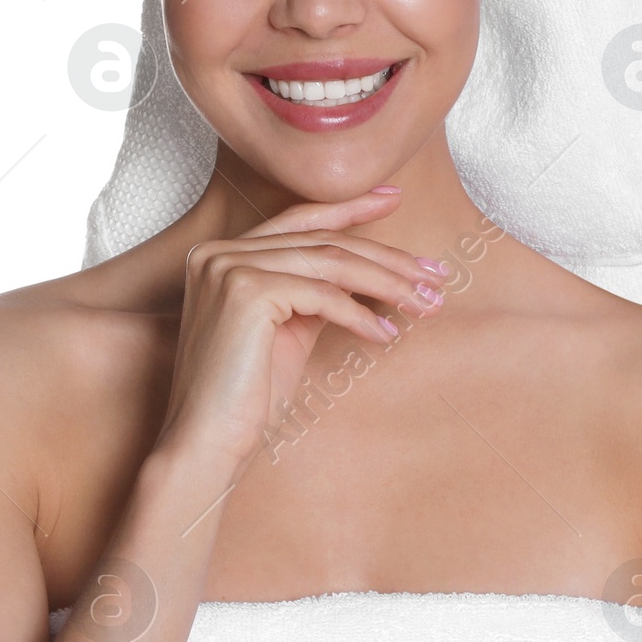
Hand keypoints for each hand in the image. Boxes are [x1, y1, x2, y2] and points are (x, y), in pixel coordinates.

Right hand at [160, 188, 448, 473]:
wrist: (206, 442)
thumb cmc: (246, 397)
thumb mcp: (288, 330)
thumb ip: (314, 293)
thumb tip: (367, 274)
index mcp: (222, 254)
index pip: (299, 219)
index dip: (350, 208)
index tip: (394, 199)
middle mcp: (219, 252)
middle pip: (323, 241)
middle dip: (388, 257)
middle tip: (436, 274)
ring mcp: (228, 267)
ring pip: (330, 263)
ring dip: (388, 284)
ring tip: (427, 304)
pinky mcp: (245, 292)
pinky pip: (323, 296)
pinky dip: (361, 315)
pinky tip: (386, 335)